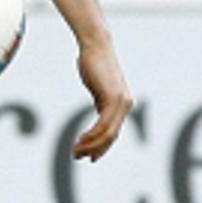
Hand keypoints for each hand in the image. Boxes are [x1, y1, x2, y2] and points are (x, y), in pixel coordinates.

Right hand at [71, 41, 132, 161]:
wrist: (95, 46)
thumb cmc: (94, 64)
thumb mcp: (98, 88)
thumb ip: (101, 103)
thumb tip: (99, 115)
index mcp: (123, 104)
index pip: (113, 133)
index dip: (101, 147)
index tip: (88, 156)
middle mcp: (125, 105)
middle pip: (111, 137)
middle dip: (94, 149)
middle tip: (78, 156)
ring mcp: (121, 102)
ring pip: (107, 134)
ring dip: (91, 145)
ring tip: (76, 150)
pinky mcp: (113, 97)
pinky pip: (103, 124)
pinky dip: (92, 135)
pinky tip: (81, 139)